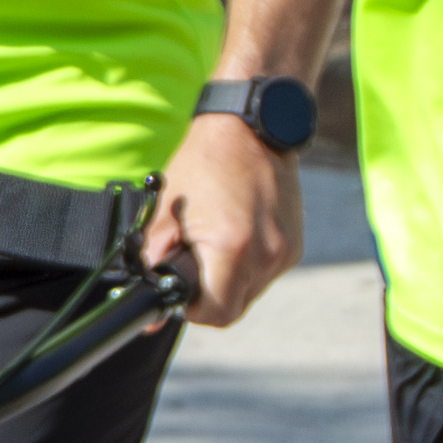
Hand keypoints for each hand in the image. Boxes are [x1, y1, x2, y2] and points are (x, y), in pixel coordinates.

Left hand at [144, 117, 303, 332]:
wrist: (250, 128)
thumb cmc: (203, 163)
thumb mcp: (165, 212)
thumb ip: (152, 263)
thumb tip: (148, 313)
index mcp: (232, 248)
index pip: (215, 314)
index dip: (192, 309)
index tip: (181, 290)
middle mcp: (266, 255)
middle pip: (233, 308)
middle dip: (210, 297)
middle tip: (194, 264)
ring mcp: (285, 251)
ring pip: (250, 293)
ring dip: (229, 281)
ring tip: (214, 244)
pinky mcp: (294, 245)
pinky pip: (265, 274)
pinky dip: (247, 266)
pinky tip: (234, 237)